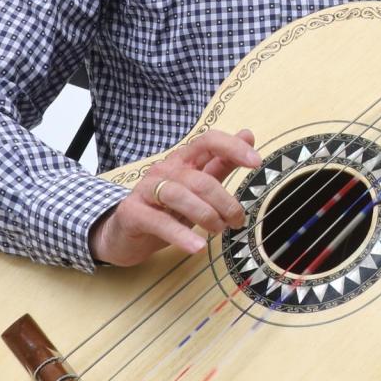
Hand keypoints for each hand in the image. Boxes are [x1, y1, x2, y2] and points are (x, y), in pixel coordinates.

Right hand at [90, 128, 260, 266]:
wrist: (124, 233)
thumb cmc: (164, 209)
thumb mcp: (196, 188)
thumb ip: (221, 163)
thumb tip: (248, 134)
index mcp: (182, 160)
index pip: (208, 141)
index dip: (233, 148)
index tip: (256, 162)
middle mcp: (164, 170)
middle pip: (200, 178)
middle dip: (225, 201)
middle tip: (237, 221)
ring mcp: (146, 190)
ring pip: (180, 195)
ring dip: (206, 215)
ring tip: (218, 231)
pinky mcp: (133, 213)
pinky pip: (159, 222)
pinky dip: (180, 235)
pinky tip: (196, 247)